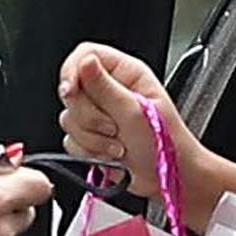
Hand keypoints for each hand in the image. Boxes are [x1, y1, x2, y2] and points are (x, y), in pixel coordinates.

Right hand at [57, 43, 194, 210]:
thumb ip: (104, 87)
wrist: (166, 180)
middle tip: (112, 127)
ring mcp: (99, 115)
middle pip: (72, 90)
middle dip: (88, 116)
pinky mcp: (91, 137)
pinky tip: (110, 155)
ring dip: (91, 137)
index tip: (71, 91)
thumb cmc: (164, 144)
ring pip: (69, 118)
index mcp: (125, 73)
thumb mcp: (134, 111)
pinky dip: (88, 151)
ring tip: (117, 144)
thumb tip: (85, 62)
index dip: (72, 71)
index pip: (85, 55)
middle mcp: (110, 90)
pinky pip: (70, 140)